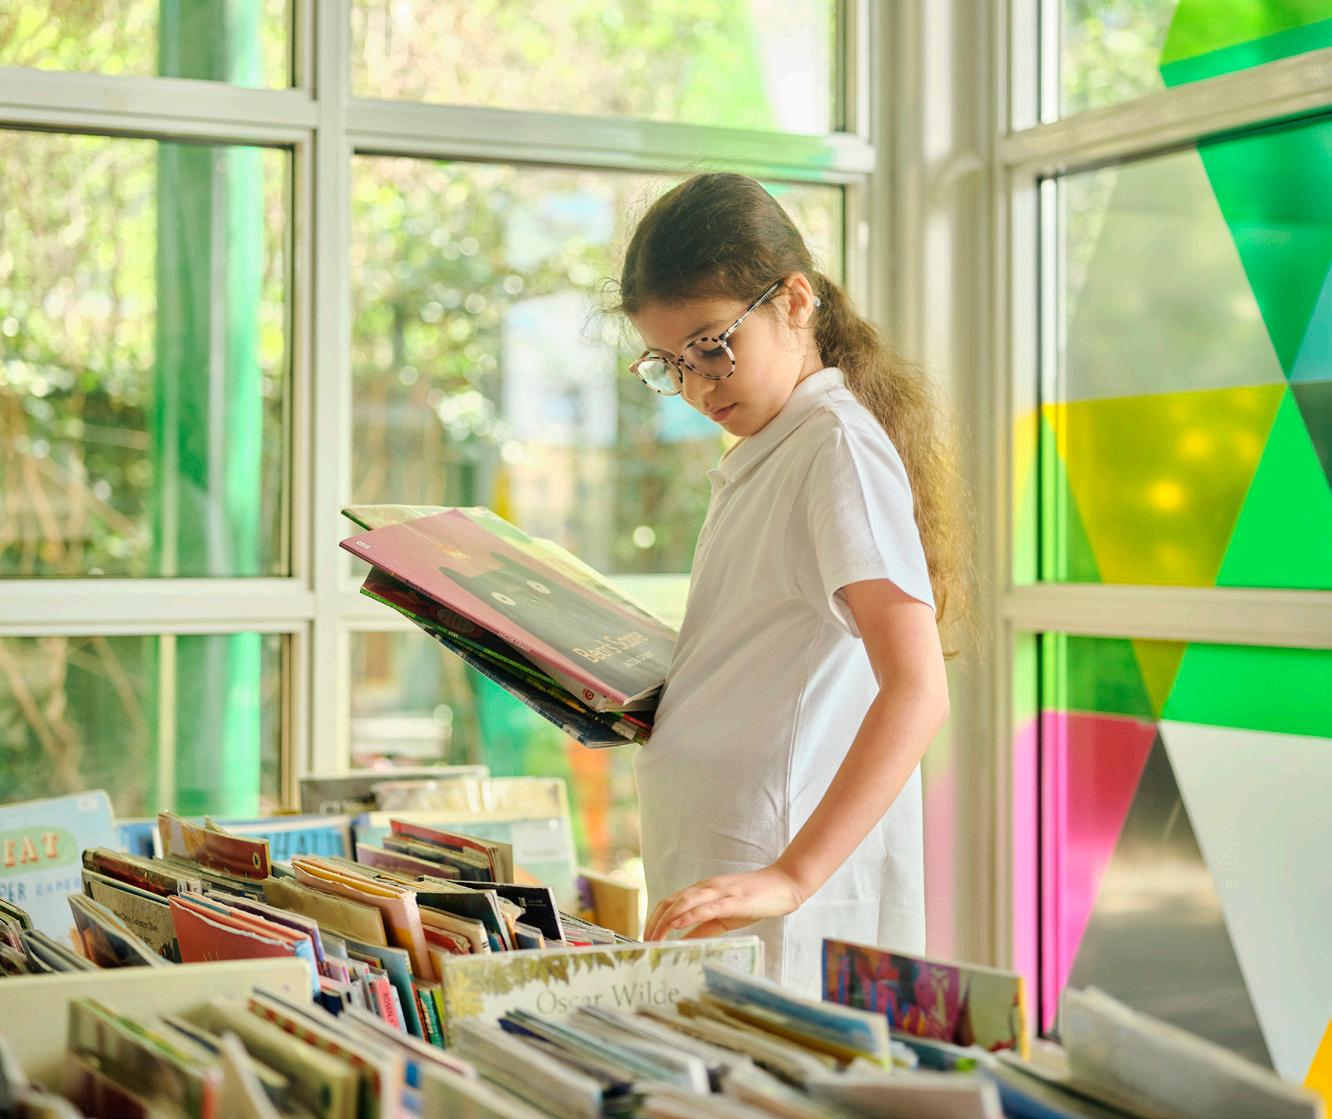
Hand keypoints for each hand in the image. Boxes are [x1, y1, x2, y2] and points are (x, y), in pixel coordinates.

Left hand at [643, 864, 807, 939]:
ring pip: (684, 902)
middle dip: (654, 922)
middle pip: (670, 902)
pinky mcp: (733, 899)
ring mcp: (719, 892)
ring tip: (655, 938)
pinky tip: (678, 925)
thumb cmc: (753, 900)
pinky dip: (689, 915)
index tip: (646, 937)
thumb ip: (704, 928)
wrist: (783, 885)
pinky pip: (706, 907)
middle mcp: (706, 887)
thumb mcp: (724, 917)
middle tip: (645, 942)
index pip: (669, 902)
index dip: (654, 919)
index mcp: (702, 891)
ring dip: (666, 921)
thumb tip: (684, 943)